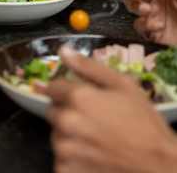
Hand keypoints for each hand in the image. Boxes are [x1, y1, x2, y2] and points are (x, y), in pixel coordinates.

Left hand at [42, 46, 176, 172]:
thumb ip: (88, 67)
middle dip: (67, 112)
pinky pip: (60, 160)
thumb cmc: (144, 124)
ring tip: (94, 139)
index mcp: (78, 98)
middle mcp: (67, 122)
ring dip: (68, 135)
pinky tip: (91, 156)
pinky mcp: (67, 171)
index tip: (75, 96)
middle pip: (53, 111)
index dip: (63, 89)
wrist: (160, 166)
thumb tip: (63, 51)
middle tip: (92, 120)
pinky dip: (71, 158)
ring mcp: (66, 150)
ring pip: (56, 136)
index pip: (52, 87)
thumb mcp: (123, 86)